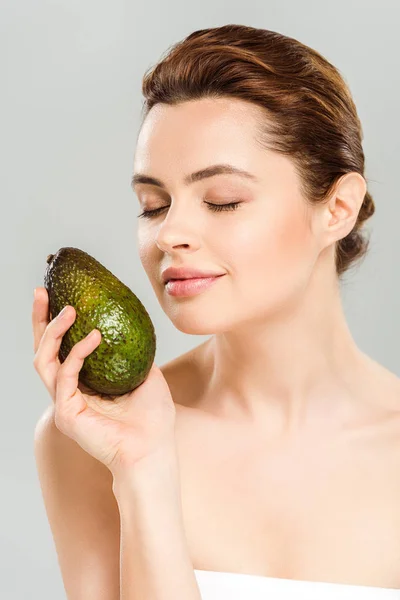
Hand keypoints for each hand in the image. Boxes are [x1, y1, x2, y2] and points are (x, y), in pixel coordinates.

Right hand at [32, 287, 176, 476]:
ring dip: (53, 332)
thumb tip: (132, 327)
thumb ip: (133, 353)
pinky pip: (66, 376)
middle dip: (40, 320)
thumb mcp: (145, 374)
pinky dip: (77, 353)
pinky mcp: (67, 413)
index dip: (55, 322)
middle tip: (42, 292)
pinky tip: (94, 336)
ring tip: (70, 310)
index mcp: (84, 384)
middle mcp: (69, 392)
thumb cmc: (152, 418)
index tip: (57, 295)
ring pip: (44, 360)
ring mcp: (65, 403)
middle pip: (43, 350)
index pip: (61, 348)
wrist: (154, 449)